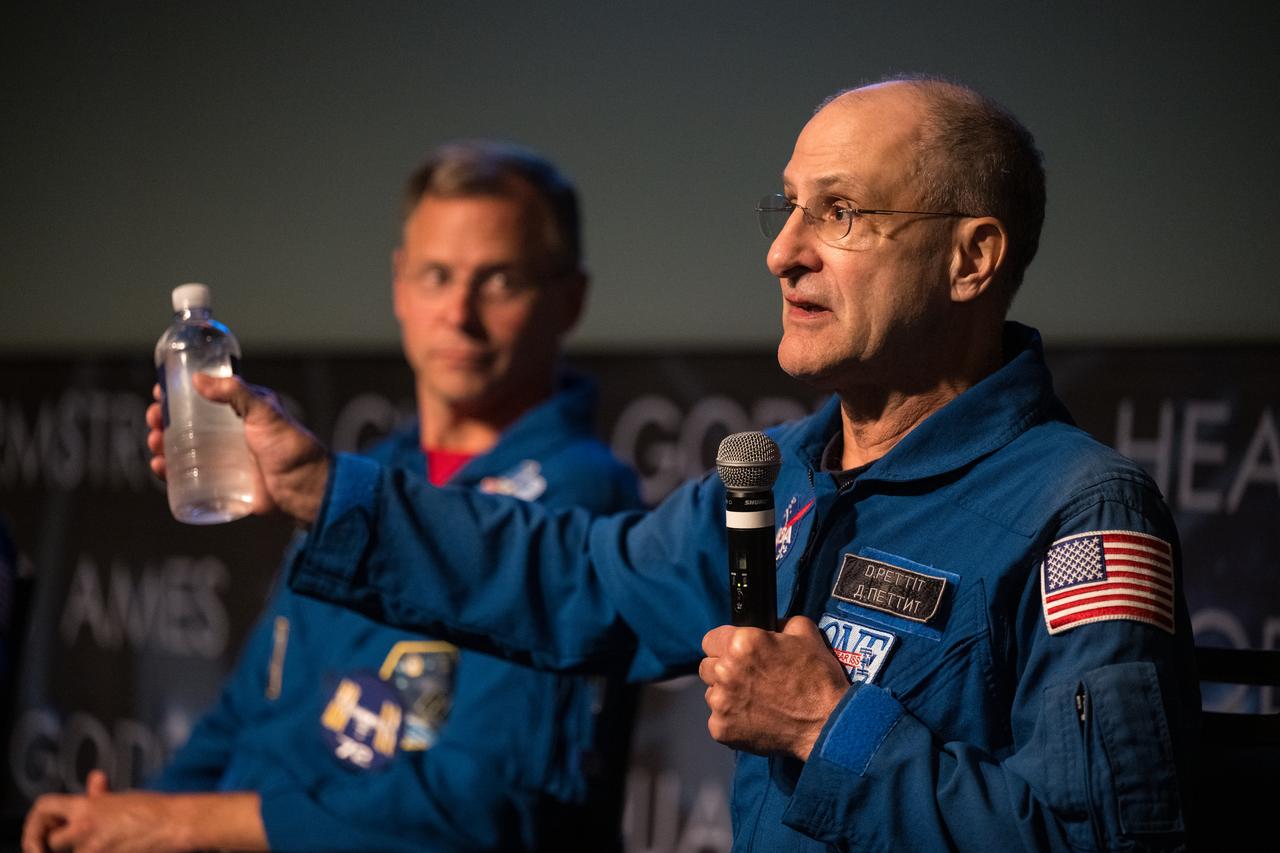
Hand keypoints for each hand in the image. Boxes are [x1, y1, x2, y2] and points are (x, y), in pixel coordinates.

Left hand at [23, 777, 182, 852]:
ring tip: (108, 840)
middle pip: (53, 842)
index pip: (44, 807)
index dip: (36, 820)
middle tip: (74, 840)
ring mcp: (93, 850)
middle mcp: (84, 828)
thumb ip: (100, 796)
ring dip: (85, 850)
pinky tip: (117, 847)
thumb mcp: (122, 797)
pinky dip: (101, 852)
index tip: (41, 831)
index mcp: (87, 807)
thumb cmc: (154, 810)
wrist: (174, 825)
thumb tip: (93, 780)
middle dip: (63, 843)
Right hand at [146, 376, 330, 524]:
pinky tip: (160, 467)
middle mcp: (228, 434)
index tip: (160, 391)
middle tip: (153, 419)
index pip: (202, 398)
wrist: (305, 490)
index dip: (179, 394)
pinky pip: (189, 476)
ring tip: (154, 443)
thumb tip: (197, 379)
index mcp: (239, 412)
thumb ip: (237, 393)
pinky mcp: (221, 484)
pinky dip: (170, 472)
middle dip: (163, 419)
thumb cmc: (291, 447)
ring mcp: (222, 459)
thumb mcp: (266, 412)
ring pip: (182, 449)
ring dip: (161, 444)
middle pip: (185, 423)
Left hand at [699, 616, 848, 760]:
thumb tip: (770, 627)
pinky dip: (733, 720)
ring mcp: (721, 703)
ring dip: (727, 695)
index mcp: (741, 643)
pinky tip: (756, 719)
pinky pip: (718, 720)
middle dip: (724, 670)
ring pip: (712, 694)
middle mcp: (725, 671)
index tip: (735, 653)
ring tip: (755, 701)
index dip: (724, 645)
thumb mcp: (805, 634)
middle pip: (707, 667)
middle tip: (749, 678)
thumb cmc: (818, 679)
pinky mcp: (722, 729)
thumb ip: (779, 624)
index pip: (710, 639)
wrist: (827, 724)